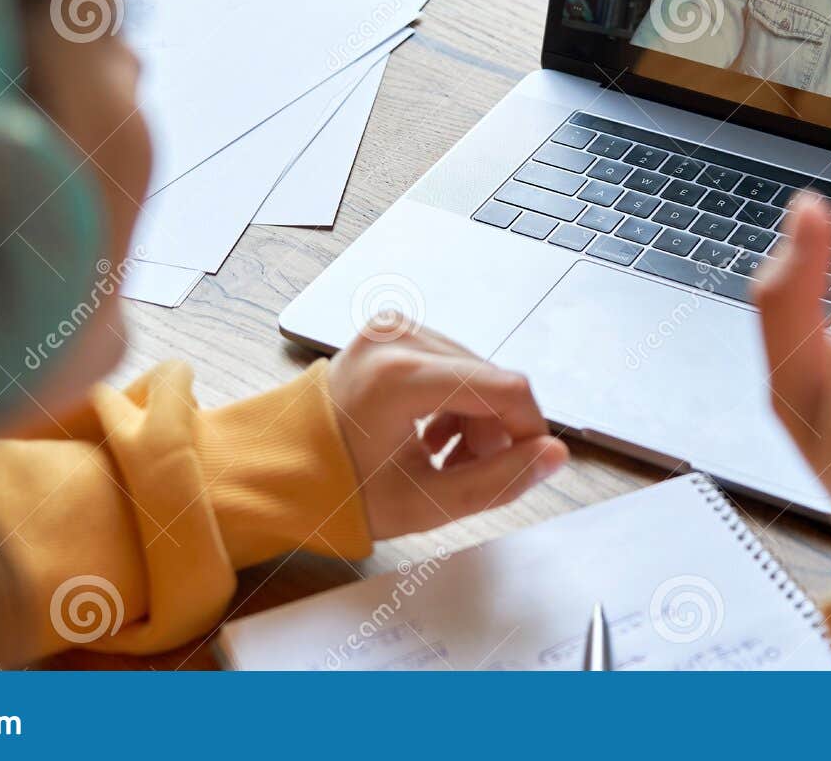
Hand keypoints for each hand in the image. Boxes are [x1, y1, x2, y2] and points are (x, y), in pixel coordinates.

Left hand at [327, 320, 568, 539]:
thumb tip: (552, 456)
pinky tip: (431, 435)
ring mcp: (392, 328)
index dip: (530, 429)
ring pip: (473, 371)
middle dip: (495, 430)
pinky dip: (453, 399)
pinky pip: (448, 362)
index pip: (506, 388)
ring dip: (474, 417)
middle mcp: (397, 338)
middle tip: (466, 472)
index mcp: (400, 376)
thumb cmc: (339, 490)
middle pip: (490, 379)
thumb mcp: (426, 502)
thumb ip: (499, 481)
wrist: (278, 469)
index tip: (529, 464)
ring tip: (444, 458)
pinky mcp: (390, 330)